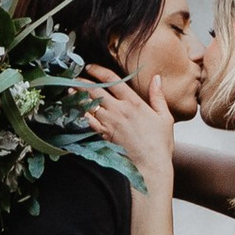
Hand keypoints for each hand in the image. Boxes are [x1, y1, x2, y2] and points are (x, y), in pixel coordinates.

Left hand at [82, 63, 176, 197]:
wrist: (150, 167)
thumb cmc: (160, 144)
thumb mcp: (165, 117)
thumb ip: (158, 96)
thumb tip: (156, 78)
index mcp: (134, 102)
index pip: (112, 80)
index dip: (98, 71)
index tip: (90, 67)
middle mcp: (119, 110)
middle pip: (95, 90)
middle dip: (82, 81)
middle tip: (74, 77)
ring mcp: (109, 123)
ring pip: (88, 104)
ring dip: (77, 96)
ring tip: (69, 90)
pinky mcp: (103, 136)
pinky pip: (87, 121)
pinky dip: (79, 113)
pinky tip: (74, 109)